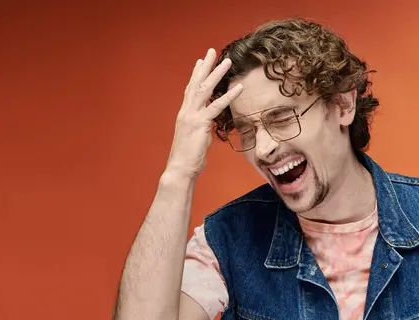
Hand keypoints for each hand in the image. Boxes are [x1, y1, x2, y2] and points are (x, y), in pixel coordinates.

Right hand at [166, 48, 242, 177]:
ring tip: (227, 62)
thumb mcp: (195, 139)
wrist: (180, 169)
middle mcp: (187, 111)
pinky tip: (238, 87)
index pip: (190, 90)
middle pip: (196, 83)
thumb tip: (207, 128)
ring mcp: (192, 116)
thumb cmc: (188, 158)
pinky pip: (216, 106)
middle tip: (212, 51)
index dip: (196, 75)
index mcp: (185, 114)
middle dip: (205, 66)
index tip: (201, 61)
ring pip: (205, 90)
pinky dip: (228, 96)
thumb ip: (202, 129)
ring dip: (217, 74)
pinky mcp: (200, 124)